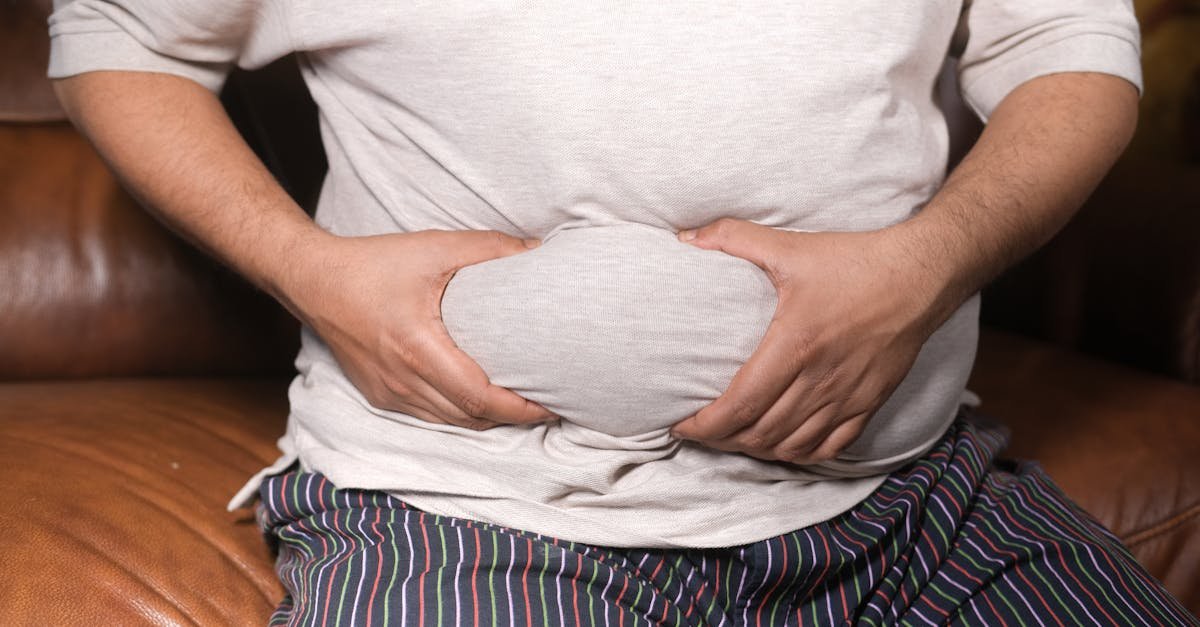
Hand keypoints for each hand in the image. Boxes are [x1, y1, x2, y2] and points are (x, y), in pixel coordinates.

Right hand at [282, 229, 555, 429]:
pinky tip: (481, 398)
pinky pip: (431, 416)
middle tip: (549, 403)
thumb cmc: (373, 263)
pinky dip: (460, 413)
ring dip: (488, 418)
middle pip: (470, 417)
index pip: (479, 398)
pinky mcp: (381, 395)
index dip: (520, 408)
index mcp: (418, 348)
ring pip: (451, 422)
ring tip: (523, 403)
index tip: (552, 404)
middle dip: (514, 417)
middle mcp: (403, 380)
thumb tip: (537, 251)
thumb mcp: (434, 247)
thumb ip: (489, 249)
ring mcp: (390, 393)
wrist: (314, 281)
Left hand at [669, 218, 943, 463]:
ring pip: (791, 446)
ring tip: (732, 438)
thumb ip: (734, 238)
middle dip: (722, 440)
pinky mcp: (869, 403)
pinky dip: (798, 454)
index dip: (705, 425)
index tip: (681, 424)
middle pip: (760, 433)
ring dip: (756, 449)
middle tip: (700, 430)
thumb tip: (685, 236)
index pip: (740, 405)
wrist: (922, 275)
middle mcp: (821, 379)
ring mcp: (847, 396)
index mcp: (795, 345)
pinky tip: (780, 445)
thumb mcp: (791, 245)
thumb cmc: (855, 261)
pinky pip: (828, 448)